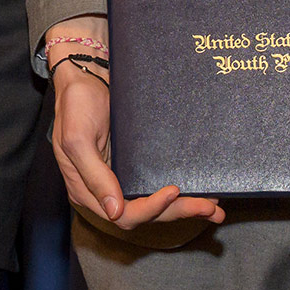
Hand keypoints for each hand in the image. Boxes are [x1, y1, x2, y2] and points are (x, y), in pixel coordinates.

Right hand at [47, 24, 224, 230]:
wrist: (86, 75)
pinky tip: (200, 192)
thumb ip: (94, 175)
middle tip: (209, 207)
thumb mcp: (76, 138)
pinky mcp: (133, 165)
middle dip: (178, 212)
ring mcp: (120, 178)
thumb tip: (114, 211)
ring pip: (154, 204)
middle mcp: (104, 190)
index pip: (123, 215)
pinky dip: (179, 194)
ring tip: (213, 207)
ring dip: (184, 208)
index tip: (174, 190)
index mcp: (86, 190)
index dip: (151, 209)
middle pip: (145, 213)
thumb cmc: (76, 104)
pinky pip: (155, 185)